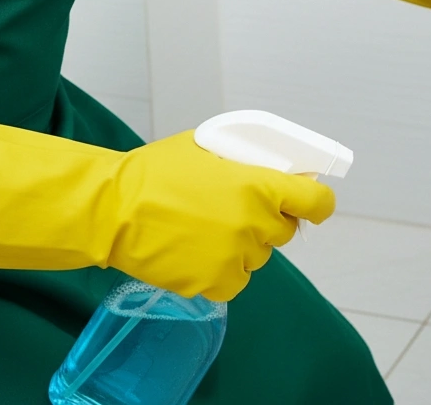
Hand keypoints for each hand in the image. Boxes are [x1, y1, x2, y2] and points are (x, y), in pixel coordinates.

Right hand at [0, 115, 334, 301]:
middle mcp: (255, 224)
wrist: (114, 210)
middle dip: (269, 219)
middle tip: (238, 209)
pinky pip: (234, 280)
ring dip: (243, 245)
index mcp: (258, 186)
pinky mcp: (215, 284)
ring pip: (258, 256)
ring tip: (206, 229)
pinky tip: (197, 253)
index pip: (317, 202)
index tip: (309, 201)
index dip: (316, 202)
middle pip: (285, 229)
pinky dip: (222, 271)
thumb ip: (246, 162)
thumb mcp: (208, 147)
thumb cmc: (158, 170)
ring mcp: (236, 257)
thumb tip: (274, 170)